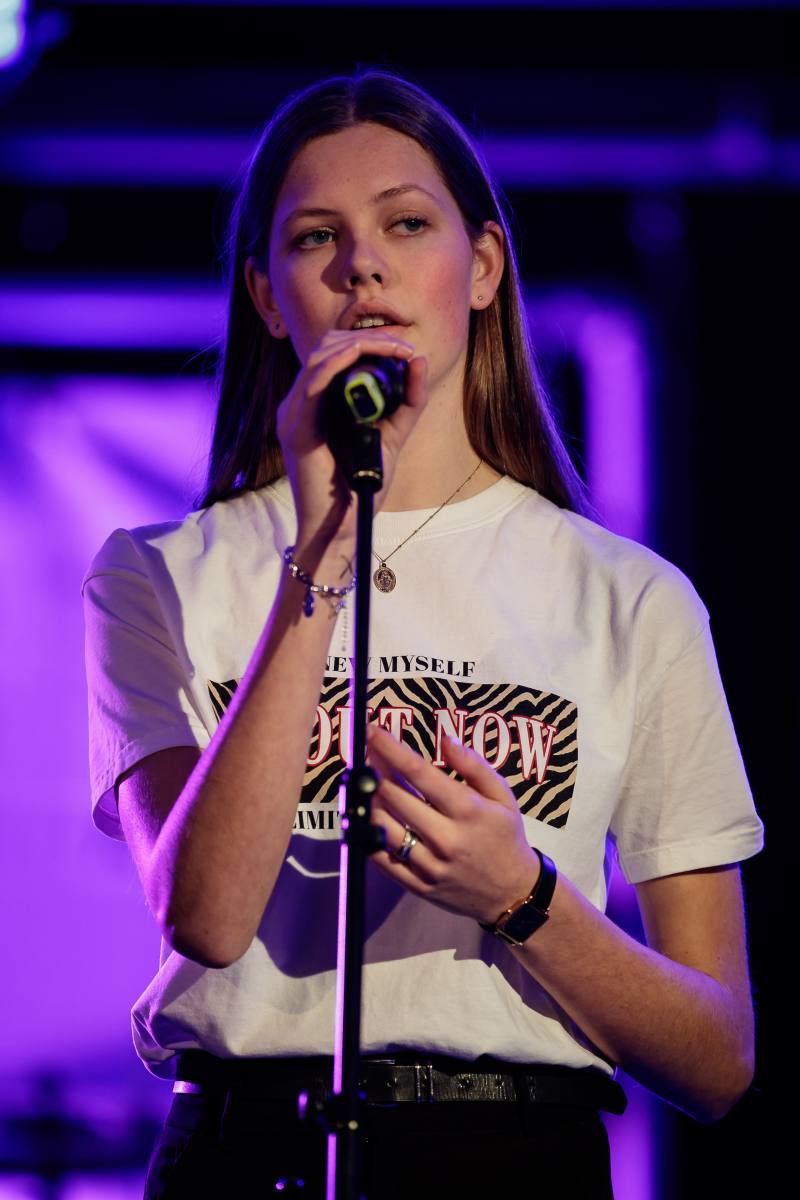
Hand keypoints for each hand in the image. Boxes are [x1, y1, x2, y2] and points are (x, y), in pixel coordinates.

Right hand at [277, 329, 427, 553]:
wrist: (337, 527)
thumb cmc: (359, 487)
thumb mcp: (391, 435)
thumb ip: (406, 402)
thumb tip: (417, 360)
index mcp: (317, 402)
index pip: (335, 352)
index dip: (368, 340)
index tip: (404, 347)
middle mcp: (300, 403)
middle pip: (327, 346)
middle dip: (367, 337)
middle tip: (402, 345)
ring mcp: (293, 414)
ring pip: (319, 355)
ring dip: (359, 345)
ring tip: (392, 349)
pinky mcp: (296, 429)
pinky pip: (313, 382)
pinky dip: (338, 363)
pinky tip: (362, 356)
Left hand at [366, 725, 539, 922]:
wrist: (513, 893)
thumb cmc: (505, 837)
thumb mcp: (502, 795)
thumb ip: (474, 765)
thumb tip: (445, 740)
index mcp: (468, 810)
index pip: (418, 772)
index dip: (390, 748)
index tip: (372, 730)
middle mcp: (446, 838)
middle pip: (393, 797)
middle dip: (374, 770)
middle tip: (367, 755)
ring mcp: (430, 865)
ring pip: (382, 827)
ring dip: (367, 801)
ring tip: (366, 785)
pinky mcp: (418, 886)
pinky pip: (382, 860)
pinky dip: (369, 835)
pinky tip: (368, 818)